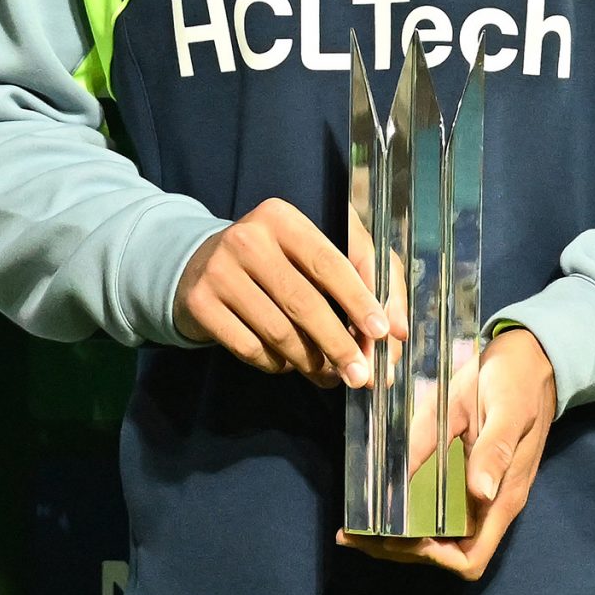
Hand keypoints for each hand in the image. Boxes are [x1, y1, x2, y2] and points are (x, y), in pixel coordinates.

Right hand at [173, 197, 395, 387]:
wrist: (197, 266)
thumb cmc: (274, 261)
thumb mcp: (312, 252)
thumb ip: (363, 278)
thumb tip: (396, 330)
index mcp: (283, 218)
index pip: (329, 262)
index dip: (359, 300)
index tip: (382, 333)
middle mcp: (248, 239)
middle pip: (305, 302)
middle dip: (340, 344)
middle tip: (361, 376)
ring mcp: (219, 271)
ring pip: (279, 332)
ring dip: (311, 362)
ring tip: (328, 374)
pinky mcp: (201, 304)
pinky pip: (251, 349)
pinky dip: (276, 364)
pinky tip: (286, 363)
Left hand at [337, 327, 556, 580]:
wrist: (530, 359)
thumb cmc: (518, 382)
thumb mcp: (505, 409)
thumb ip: (495, 450)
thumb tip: (480, 492)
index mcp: (503, 496)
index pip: (471, 558)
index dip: (435, 559)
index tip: (399, 537)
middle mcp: (491, 503)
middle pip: (448, 554)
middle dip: (403, 551)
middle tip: (356, 535)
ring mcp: (479, 492)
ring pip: (439, 537)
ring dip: (399, 539)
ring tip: (356, 529)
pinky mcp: (466, 476)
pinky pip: (437, 510)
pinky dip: (406, 514)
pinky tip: (379, 502)